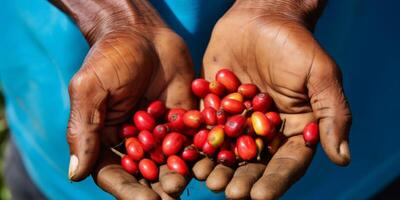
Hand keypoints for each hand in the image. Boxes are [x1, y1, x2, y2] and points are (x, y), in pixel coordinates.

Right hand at [60, 1, 194, 198]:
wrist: (143, 31)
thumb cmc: (110, 57)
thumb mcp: (90, 89)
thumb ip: (84, 129)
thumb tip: (75, 174)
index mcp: (107, 139)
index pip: (114, 173)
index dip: (127, 189)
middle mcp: (136, 141)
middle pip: (145, 174)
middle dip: (157, 187)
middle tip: (170, 195)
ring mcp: (162, 132)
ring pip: (171, 161)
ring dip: (179, 174)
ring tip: (186, 182)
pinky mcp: (184, 120)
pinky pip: (193, 139)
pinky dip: (199, 151)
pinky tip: (208, 160)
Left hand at [195, 0, 351, 198]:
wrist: (261, 18)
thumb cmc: (295, 44)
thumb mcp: (320, 75)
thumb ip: (331, 114)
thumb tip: (343, 158)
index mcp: (293, 129)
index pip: (287, 162)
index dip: (276, 180)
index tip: (261, 197)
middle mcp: (263, 130)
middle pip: (254, 163)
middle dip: (242, 179)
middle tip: (230, 193)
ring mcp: (236, 120)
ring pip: (226, 151)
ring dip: (216, 167)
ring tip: (205, 179)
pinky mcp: (213, 107)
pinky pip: (204, 128)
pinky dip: (196, 142)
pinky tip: (187, 155)